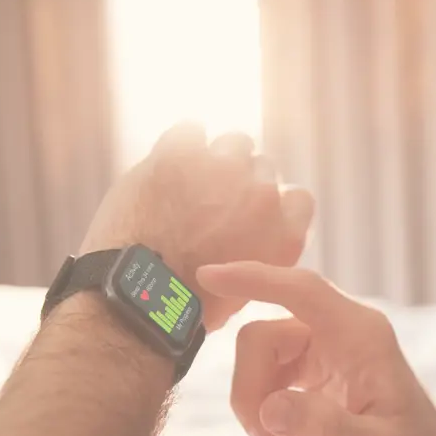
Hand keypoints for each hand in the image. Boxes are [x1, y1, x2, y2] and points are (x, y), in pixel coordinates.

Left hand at [79, 122, 314, 330]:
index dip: (273, 203)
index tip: (251, 213)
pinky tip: (170, 163)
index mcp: (286, 233)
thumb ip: (262, 251)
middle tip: (212, 201)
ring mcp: (223, 170)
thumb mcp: (248, 289)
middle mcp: (263, 197)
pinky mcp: (180, 155)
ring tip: (191, 179)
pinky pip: (191, 129)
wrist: (138, 301)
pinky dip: (183, 143)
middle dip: (242, 181)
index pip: (297, 197)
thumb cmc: (187, 306)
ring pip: (234, 142)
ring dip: (218, 157)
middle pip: (264, 167)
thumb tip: (254, 231)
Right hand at [195, 261, 435, 435]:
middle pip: (262, 339)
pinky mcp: (311, 371)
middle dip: (251, 395)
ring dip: (259, 417)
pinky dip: (268, 424)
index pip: (300, 290)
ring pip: (258, 364)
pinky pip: (267, 385)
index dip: (254, 278)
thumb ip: (327, 429)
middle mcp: (339, 332)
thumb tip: (269, 409)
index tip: (209, 273)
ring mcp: (322, 350)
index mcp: (360, 333)